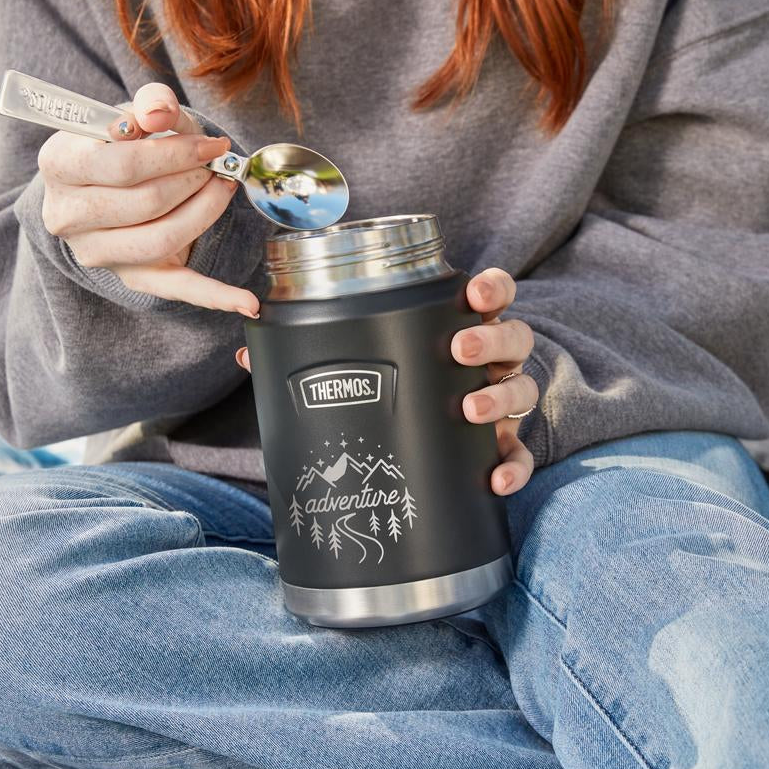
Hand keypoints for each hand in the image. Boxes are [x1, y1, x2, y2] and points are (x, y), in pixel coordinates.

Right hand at [37, 82, 257, 316]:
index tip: (211, 144)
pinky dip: (214, 295)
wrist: (109, 180)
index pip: (122, 165)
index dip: (175, 154)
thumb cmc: (123, 141)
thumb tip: (160, 115)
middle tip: (216, 164)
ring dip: (205, 211)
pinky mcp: (132, 276)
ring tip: (222, 188)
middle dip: (192, 179)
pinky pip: (176, 288)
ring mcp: (98, 251)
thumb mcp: (133, 112)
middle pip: (145, 202)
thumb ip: (149, 103)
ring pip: (163, 238)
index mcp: (59, 165)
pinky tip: (248, 302)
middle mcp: (68, 215)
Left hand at [234, 267, 538, 496]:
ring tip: (470, 409)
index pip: (488, 297)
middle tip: (459, 349)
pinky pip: (517, 456)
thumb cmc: (392, 391)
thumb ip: (309, 355)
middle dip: (490, 339)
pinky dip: (512, 466)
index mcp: (456, 329)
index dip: (489, 289)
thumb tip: (246, 352)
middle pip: (512, 338)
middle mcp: (486, 363)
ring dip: (501, 398)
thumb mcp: (360, 368)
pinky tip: (496, 479)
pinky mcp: (500, 448)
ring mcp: (498, 405)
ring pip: (521, 391)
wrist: (416, 450)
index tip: (473, 293)